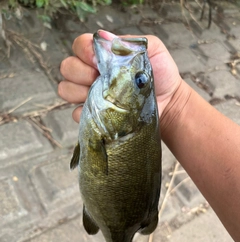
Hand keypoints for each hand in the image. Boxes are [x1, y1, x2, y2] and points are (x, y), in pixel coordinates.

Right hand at [58, 30, 185, 128]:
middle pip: (67, 67)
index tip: (100, 62)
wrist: (168, 102)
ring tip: (101, 97)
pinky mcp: (93, 115)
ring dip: (79, 92)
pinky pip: (76, 113)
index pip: (79, 46)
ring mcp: (90, 94)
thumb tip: (104, 38)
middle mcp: (91, 73)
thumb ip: (130, 41)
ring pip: (65, 89)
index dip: (85, 52)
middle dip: (81, 73)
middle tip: (100, 79)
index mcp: (103, 56)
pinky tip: (102, 113)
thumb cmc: (161, 75)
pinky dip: (85, 113)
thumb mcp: (152, 50)